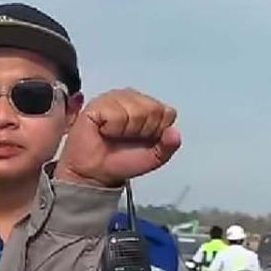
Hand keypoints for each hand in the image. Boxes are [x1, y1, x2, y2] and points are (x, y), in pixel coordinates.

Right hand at [54, 88, 180, 187]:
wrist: (97, 173)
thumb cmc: (122, 161)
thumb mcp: (154, 157)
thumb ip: (169, 145)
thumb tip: (174, 133)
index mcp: (147, 106)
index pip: (167, 112)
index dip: (157, 130)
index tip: (143, 140)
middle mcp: (131, 98)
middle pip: (154, 109)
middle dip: (143, 130)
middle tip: (126, 139)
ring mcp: (113, 98)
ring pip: (136, 111)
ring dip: (127, 130)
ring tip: (114, 135)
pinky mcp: (96, 104)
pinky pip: (116, 114)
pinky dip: (113, 128)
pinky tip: (103, 131)